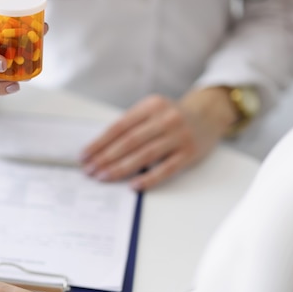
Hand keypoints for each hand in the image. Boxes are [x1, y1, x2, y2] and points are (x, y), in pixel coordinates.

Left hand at [80, 88, 236, 190]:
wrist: (208, 115)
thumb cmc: (171, 117)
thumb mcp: (151, 111)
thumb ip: (131, 126)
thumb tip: (100, 150)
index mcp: (151, 105)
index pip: (119, 127)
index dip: (99, 142)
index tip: (84, 156)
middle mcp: (165, 118)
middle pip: (129, 141)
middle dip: (105, 157)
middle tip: (90, 170)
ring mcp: (179, 135)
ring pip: (144, 155)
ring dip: (120, 168)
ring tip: (103, 177)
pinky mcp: (189, 153)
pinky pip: (166, 168)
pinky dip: (148, 178)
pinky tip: (133, 186)